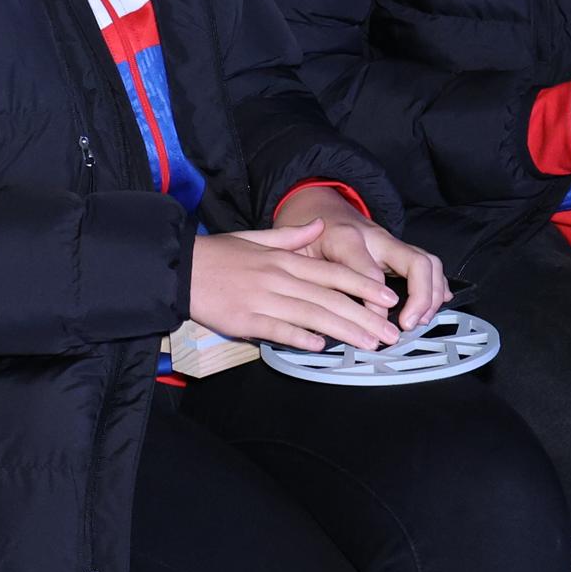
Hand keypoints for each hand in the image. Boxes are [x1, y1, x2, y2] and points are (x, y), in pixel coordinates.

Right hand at [188, 225, 404, 351]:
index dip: (363, 285)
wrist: (180, 268)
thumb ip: (290, 236)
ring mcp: (262, 299)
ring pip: (311, 315)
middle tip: (390, 334)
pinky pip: (278, 330)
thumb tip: (320, 225)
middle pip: (329, 298)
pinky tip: (321, 346)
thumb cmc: (218, 254)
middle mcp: (278, 278)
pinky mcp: (245, 319)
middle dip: (364, 316)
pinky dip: (300, 337)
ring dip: (343, 331)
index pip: (332, 272)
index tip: (387, 298)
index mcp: (282, 258)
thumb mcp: (255, 238)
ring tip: (369, 344)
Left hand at [282, 190, 453, 330]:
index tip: (376, 326)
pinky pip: (428, 263)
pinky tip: (438, 302)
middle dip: (420, 296)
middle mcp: (375, 237)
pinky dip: (437, 284)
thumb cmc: (303, 234)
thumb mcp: (294, 253)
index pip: (369, 272)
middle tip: (408, 324)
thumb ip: (310, 279)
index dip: (375, 303)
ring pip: (427, 261)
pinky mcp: (398, 248)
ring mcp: (390, 241)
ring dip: (431, 293)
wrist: (314, 203)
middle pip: (414, 261)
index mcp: (345, 237)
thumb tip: (326, 315)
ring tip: (419, 320)